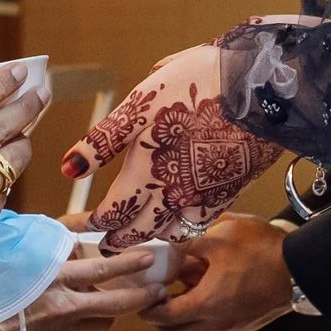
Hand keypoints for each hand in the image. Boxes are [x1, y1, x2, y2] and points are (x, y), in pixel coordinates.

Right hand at [0, 239, 164, 330]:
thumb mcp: (10, 258)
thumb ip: (45, 249)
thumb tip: (71, 241)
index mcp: (53, 279)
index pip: (103, 268)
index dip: (129, 262)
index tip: (146, 256)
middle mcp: (64, 307)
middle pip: (116, 302)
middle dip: (142, 294)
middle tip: (158, 287)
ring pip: (101, 320)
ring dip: (108, 309)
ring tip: (113, 298)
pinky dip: (84, 323)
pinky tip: (75, 315)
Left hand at [60, 43, 282, 246]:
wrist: (261, 87)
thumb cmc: (196, 86)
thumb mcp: (139, 104)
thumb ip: (103, 140)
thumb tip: (70, 168)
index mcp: (145, 175)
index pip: (111, 214)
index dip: (92, 223)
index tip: (78, 226)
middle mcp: (174, 196)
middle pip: (139, 232)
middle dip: (118, 239)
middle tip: (104, 244)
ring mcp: (204, 198)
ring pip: (171, 232)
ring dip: (152, 236)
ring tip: (141, 233)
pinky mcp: (229, 192)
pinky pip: (200, 222)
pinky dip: (184, 226)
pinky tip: (181, 218)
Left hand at [147, 214, 294, 330]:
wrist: (302, 267)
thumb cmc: (262, 249)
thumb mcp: (220, 236)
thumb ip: (187, 242)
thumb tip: (163, 243)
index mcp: (206, 303)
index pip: (162, 317)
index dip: (148, 306)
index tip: (148, 291)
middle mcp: (217, 324)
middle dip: (161, 322)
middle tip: (161, 298)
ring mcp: (233, 329)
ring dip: (184, 322)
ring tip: (187, 293)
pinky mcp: (246, 327)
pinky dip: (207, 322)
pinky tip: (213, 297)